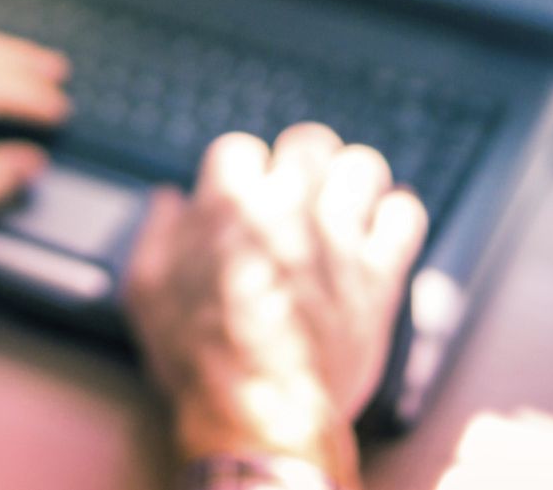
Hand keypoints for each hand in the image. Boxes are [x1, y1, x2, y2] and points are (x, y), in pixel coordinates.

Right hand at [122, 125, 426, 486]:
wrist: (260, 412)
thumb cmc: (198, 357)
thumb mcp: (146, 292)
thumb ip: (156, 233)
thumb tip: (168, 199)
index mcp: (229, 204)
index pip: (239, 149)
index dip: (238, 173)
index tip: (240, 198)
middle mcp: (288, 207)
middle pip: (308, 141)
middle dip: (299, 161)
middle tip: (295, 191)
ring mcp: (338, 237)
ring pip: (363, 166)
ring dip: (351, 181)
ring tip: (342, 205)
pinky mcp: (379, 273)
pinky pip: (406, 215)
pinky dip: (396, 216)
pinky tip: (379, 231)